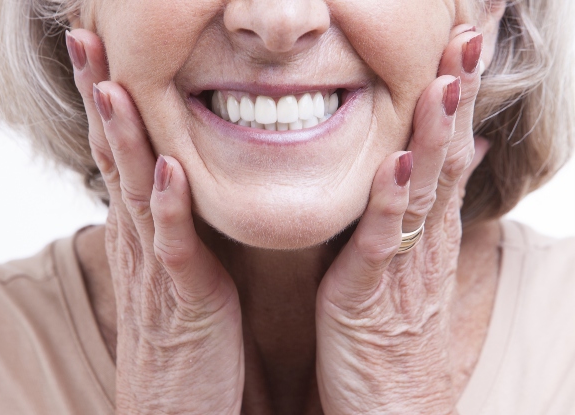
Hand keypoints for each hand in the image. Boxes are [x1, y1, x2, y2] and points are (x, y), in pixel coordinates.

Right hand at [66, 29, 243, 414]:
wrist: (174, 405)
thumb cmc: (181, 333)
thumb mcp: (172, 266)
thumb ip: (171, 223)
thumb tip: (172, 179)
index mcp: (141, 230)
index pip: (117, 153)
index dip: (107, 101)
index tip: (102, 51)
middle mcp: (139, 240)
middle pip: (113, 158)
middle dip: (100, 98)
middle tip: (87, 41)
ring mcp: (156, 268)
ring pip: (134, 192)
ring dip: (124, 139)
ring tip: (114, 86)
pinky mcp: (184, 299)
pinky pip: (174, 247)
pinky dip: (168, 208)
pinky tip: (166, 169)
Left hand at [315, 25, 484, 413]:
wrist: (390, 408)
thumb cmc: (393, 332)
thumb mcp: (413, 263)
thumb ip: (426, 210)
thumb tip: (456, 157)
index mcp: (426, 230)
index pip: (447, 149)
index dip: (456, 95)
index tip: (463, 41)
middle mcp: (423, 240)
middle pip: (445, 156)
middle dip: (456, 95)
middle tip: (469, 34)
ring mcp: (402, 266)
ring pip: (423, 190)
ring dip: (436, 133)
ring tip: (446, 80)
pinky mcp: (371, 295)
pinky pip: (383, 242)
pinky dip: (392, 201)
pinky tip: (400, 161)